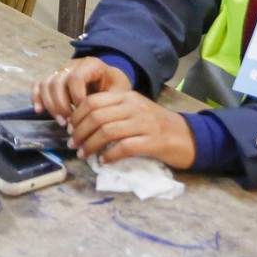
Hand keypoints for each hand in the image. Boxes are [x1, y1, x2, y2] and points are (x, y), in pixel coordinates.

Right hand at [32, 56, 130, 122]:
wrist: (112, 81)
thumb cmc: (116, 89)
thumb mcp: (119, 94)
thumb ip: (108, 104)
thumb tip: (94, 123)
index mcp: (91, 64)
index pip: (76, 78)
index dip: (77, 97)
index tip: (84, 114)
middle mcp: (73, 65)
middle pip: (57, 82)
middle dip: (62, 106)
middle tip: (70, 124)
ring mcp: (61, 71)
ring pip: (46, 84)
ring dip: (51, 105)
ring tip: (62, 122)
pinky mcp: (53, 79)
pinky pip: (38, 84)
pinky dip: (36, 97)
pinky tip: (39, 111)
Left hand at [67, 91, 196, 168]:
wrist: (188, 136)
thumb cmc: (156, 125)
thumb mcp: (134, 110)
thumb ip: (112, 112)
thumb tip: (81, 124)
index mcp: (127, 96)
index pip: (92, 101)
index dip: (76, 116)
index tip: (69, 129)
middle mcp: (134, 106)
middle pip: (96, 116)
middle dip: (79, 132)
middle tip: (73, 144)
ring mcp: (144, 123)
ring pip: (107, 131)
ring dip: (90, 145)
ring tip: (83, 155)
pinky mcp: (152, 141)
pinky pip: (124, 147)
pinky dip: (110, 155)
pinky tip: (104, 161)